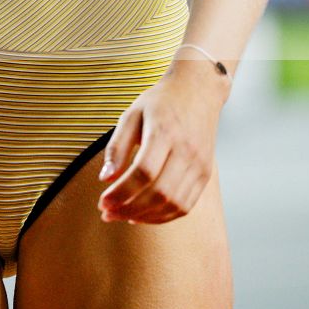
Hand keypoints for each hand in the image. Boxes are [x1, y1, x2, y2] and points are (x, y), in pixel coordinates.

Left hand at [96, 59, 228, 223]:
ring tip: (122, 216)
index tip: (102, 202)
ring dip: (145, 217)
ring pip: (174, 204)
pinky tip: (142, 215)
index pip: (144, 172)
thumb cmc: (161, 101)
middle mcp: (187, 151)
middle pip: (159, 192)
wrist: (199, 91)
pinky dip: (163, 216)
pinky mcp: (205, 174)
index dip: (122, 192)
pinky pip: (186, 205)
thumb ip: (117, 147)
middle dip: (129, 208)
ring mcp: (200, 165)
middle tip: (107, 213)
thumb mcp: (131, 114)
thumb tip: (105, 180)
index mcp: (165, 131)